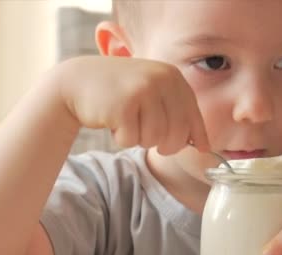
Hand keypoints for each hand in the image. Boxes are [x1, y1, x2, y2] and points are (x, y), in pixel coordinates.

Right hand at [57, 56, 209, 153]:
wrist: (78, 81)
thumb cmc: (120, 92)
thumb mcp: (153, 92)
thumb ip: (176, 111)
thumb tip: (203, 145)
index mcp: (172, 76)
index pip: (193, 114)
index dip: (198, 135)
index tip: (202, 150)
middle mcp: (161, 80)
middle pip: (178, 133)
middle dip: (166, 145)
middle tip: (150, 139)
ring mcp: (143, 91)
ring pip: (154, 139)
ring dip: (140, 139)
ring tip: (128, 122)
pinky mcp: (123, 105)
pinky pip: (131, 140)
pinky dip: (122, 138)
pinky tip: (113, 121)